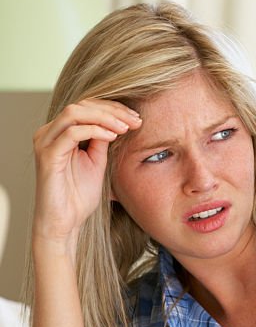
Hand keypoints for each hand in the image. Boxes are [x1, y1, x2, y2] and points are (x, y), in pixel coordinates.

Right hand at [32, 99, 141, 248]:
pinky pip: (72, 133)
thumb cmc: (79, 194)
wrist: (66, 221)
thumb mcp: (98, 160)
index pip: (86, 107)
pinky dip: (95, 130)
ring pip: (75, 113)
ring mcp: (46, 142)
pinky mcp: (48, 155)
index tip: (137, 118)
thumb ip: (103, 139)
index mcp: (60, 132)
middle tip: (136, 120)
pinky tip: (113, 136)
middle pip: (82, 105)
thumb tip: (119, 121)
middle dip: (113, 110)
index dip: (114, 108)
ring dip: (105, 117)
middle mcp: (49, 133)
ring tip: (126, 127)